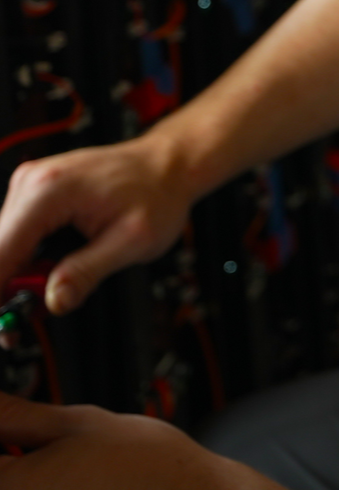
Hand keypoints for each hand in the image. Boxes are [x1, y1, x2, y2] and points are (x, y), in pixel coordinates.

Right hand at [0, 138, 192, 314]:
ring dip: (17, 276)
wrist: (169, 165)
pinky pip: (17, 235)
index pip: (0, 253)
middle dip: (8, 289)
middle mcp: (32, 183)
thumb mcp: (132, 241)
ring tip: (51, 291)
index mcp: (49, 191)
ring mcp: (31, 186)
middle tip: (24, 322)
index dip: (0, 294)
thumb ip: (89, 272)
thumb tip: (55, 300)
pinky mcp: (36, 193)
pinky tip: (52, 270)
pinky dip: (27, 259)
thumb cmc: (158, 194)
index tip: (4, 324)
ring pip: (3, 246)